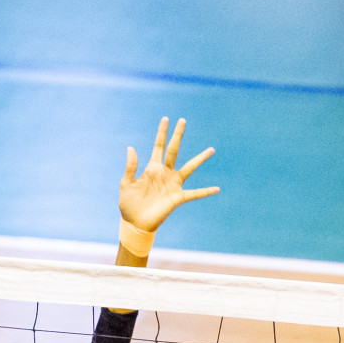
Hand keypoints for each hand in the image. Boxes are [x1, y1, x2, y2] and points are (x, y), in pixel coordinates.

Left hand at [118, 117, 217, 231]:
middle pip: (173, 150)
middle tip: (183, 120)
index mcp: (152, 169)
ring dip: (200, 159)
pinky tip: (217, 189)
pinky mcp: (177, 197)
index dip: (162, 133)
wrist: (134, 223)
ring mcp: (173, 184)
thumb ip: (130, 167)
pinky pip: (195, 194)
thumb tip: (131, 147)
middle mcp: (165, 173)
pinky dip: (205, 192)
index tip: (166, 119)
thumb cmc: (128, 204)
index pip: (159, 146)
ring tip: (211, 149)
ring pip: (189, 168)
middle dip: (178, 136)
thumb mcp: (126, 184)